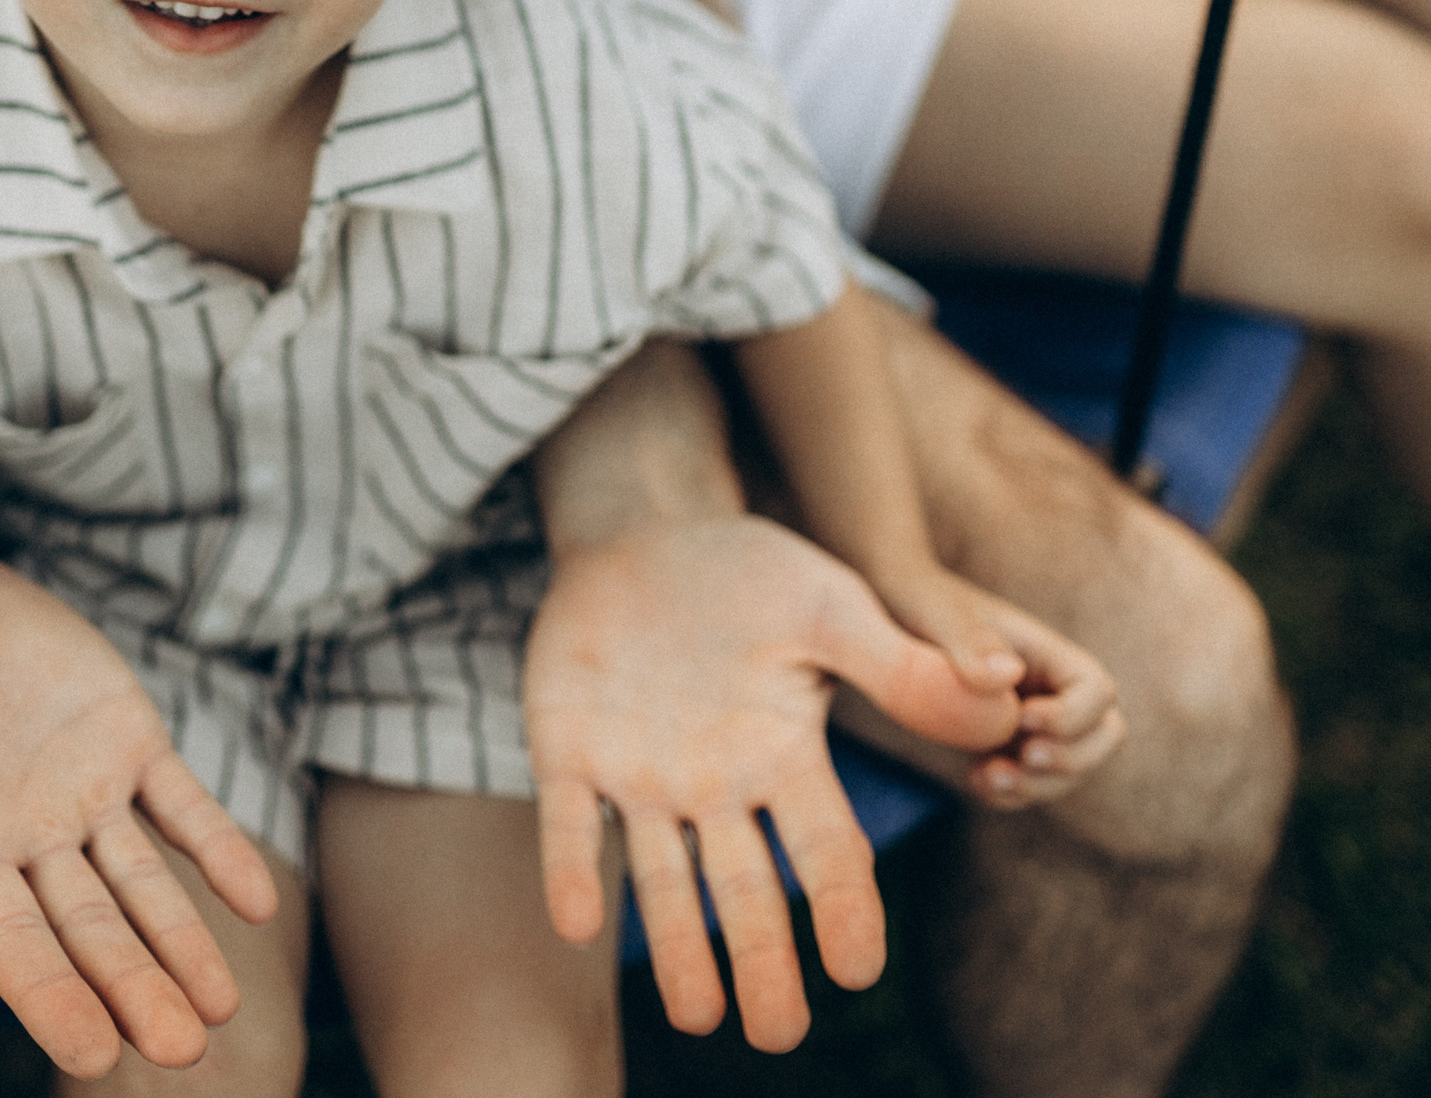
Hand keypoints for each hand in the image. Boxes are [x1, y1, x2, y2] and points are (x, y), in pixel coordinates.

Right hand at [0, 558, 279, 1079]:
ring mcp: (81, 792)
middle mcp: (25, 839)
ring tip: (222, 1008)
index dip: (50, 997)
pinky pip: (181, 804)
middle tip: (183, 1052)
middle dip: (134, 988)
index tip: (94, 1053)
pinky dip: (217, 847)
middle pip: (89, 933)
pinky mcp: (126, 739)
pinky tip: (259, 898)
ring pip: (141, 885)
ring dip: (182, 942)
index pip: (10, 944)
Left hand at [525, 513, 1020, 1052]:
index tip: (859, 971)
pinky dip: (574, 873)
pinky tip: (577, 923)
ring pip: (663, 881)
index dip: (845, 911)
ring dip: (677, 950)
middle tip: (776, 1036)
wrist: (643, 532)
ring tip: (699, 1020)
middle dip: (762, 964)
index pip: (827, 852)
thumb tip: (1001, 703)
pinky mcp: (568, 754)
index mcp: (785, 758)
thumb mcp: (825, 607)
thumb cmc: (746, 574)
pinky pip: (570, 826)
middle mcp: (716, 786)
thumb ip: (896, 664)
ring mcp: (640, 775)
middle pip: (747, 892)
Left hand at [869, 559, 1126, 809]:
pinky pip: (1029, 782)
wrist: (888, 611)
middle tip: (1024, 758)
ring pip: (1071, 768)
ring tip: (992, 777)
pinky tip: (975, 779)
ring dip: (1041, 786)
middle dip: (1073, 759)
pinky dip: (1012, 794)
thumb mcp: (939, 612)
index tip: (1022, 718)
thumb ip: (971, 640)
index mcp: (1048, 653)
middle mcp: (1050, 689)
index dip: (1074, 715)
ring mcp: (1031, 721)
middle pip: (1103, 736)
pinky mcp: (1003, 744)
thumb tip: (1009, 675)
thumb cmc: (919, 601)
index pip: (1097, 690)